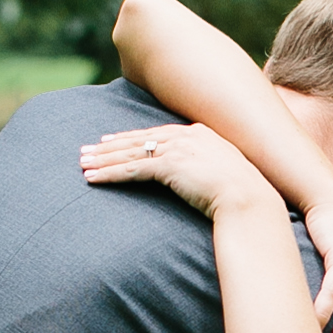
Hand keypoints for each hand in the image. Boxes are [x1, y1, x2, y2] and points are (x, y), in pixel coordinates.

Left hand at [79, 124, 273, 217]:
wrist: (249, 199)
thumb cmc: (244, 193)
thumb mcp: (226, 172)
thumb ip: (209, 167)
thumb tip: (201, 178)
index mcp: (199, 133)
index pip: (156, 134)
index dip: (131, 138)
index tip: (110, 140)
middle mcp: (186, 135)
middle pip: (138, 140)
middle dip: (109, 146)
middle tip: (86, 150)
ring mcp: (177, 149)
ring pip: (130, 153)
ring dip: (103, 159)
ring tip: (82, 164)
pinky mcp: (169, 166)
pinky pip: (132, 170)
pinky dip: (109, 174)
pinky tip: (93, 178)